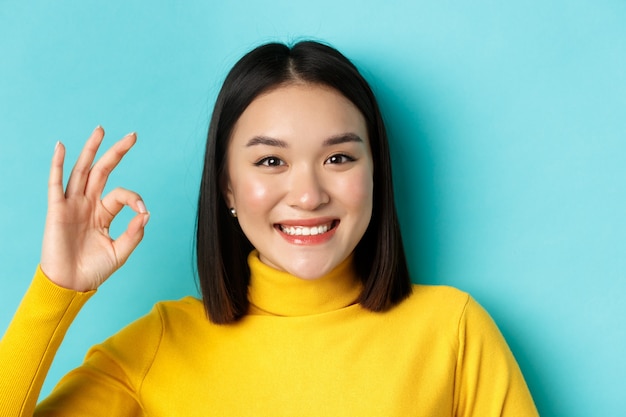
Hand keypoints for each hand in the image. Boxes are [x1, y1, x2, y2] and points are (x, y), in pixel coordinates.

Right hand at [40, 126, 149, 290]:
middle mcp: (88, 204)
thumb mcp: (120, 252)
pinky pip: (56, 184)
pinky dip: (58, 165)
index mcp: (104, 213)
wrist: (70, 285)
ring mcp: (72, 205)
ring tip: (101, 130)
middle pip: (103, 171)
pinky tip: (61, 147)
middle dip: (117, 153)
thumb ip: (134, 234)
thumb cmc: (94, 270)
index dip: (134, 198)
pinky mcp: (57, 210)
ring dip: (91, 150)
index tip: (142, 211)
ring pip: (82, 171)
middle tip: (133, 135)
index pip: (122, 195)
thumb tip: (146, 213)